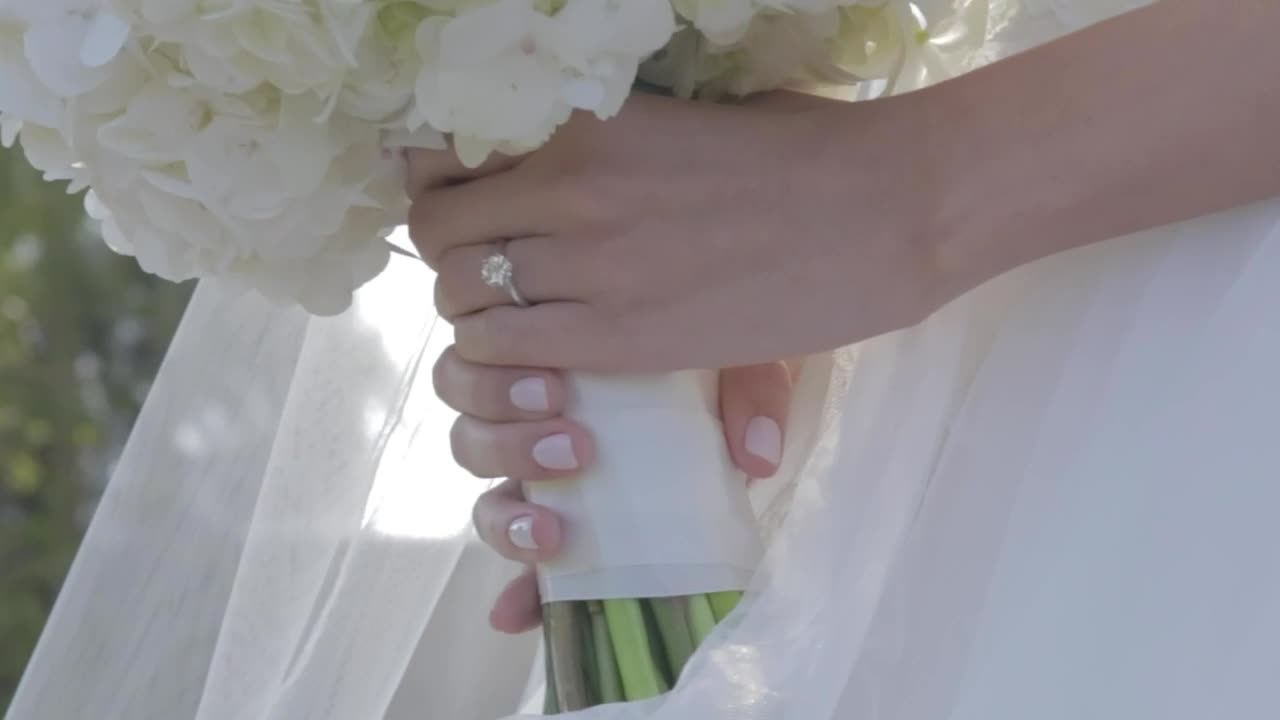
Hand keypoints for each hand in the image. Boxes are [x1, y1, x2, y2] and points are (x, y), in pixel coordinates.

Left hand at [406, 91, 947, 372]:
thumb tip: (550, 156)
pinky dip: (501, 359)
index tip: (464, 206)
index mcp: (582, 120)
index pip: (447, 155)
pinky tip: (539, 361)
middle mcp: (567, 186)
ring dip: (476, 312)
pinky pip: (505, 351)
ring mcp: (589, 265)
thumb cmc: (804, 151)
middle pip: (440, 233)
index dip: (440, 187)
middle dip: (452, 256)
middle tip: (492, 273)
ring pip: (463, 297)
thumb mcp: (684, 118)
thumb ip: (603, 139)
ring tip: (518, 321)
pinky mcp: (620, 338)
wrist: (885, 212)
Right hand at [432, 346, 798, 632]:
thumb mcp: (738, 360)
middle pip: (468, 431)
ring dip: (505, 517)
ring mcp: (540, 484)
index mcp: (556, 363)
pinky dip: (517, 594)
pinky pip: (524, 572)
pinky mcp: (562, 538)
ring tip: (555, 530)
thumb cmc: (721, 364)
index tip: (554, 389)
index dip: (496, 379)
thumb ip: (750, 388)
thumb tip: (755, 456)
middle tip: (573, 445)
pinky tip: (513, 614)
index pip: (482, 361)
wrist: (738, 376)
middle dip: (504, 441)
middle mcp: (530, 422)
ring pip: (483, 500)